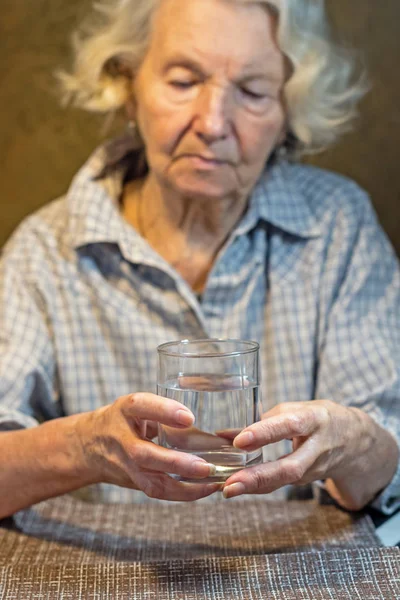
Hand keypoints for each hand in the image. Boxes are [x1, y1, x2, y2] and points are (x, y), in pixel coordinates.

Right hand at [76, 393, 219, 500]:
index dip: (164, 411)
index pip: (140, 406)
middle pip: (144, 454)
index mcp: (125, 410)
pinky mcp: (132, 480)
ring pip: (150, 481)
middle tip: (205, 466)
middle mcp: (121, 437)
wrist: (88, 444)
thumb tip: (210, 432)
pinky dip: (182, 493)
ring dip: (183, 486)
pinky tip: (205, 489)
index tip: (189, 418)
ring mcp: (124, 463)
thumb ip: (166, 414)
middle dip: (176, 463)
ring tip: (212, 482)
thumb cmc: (125, 420)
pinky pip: (156, 491)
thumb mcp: (139, 408)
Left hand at [222, 400, 370, 504]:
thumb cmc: (317, 418)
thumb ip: (263, 420)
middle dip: (258, 476)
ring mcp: (314, 468)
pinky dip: (257, 486)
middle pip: (291, 466)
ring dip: (255, 486)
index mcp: (314, 419)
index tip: (239, 441)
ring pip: (285, 480)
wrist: (355, 440)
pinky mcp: (307, 480)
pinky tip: (236, 487)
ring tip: (228, 489)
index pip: (290, 425)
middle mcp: (317, 447)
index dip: (265, 433)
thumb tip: (223, 434)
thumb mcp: (295, 410)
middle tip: (231, 482)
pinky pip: (280, 483)